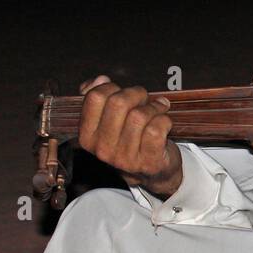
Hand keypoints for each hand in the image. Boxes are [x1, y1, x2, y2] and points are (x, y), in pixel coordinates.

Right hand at [77, 74, 183, 196]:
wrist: (151, 173)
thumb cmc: (130, 141)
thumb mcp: (108, 123)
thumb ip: (98, 99)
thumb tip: (99, 79)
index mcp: (87, 137)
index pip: (94, 98)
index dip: (112, 87)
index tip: (123, 92)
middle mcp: (103, 149)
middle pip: (118, 103)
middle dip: (136, 93)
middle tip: (145, 98)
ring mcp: (125, 158)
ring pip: (140, 115)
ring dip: (154, 106)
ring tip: (159, 108)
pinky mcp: (148, 161)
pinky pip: (157, 128)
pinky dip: (164, 119)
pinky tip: (165, 122)